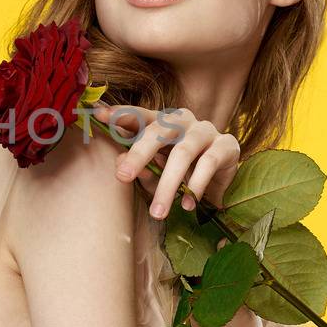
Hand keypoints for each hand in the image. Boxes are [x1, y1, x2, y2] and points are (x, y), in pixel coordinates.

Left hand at [92, 103, 240, 220]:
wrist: (220, 181)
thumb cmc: (180, 172)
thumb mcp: (156, 172)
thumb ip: (140, 167)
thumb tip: (121, 165)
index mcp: (161, 122)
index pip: (139, 115)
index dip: (120, 113)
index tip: (99, 114)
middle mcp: (182, 120)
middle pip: (158, 131)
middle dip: (139, 154)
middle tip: (123, 176)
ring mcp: (205, 130)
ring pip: (183, 153)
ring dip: (168, 184)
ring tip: (157, 212)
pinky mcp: (227, 145)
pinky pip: (209, 163)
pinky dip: (196, 186)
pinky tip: (187, 205)